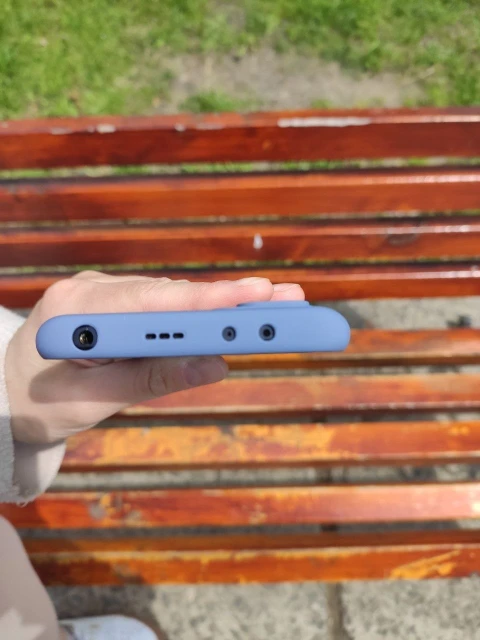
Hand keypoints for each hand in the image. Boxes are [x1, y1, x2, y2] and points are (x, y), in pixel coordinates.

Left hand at [6, 272, 303, 444]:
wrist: (5, 395)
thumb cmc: (40, 403)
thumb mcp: (94, 402)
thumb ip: (151, 379)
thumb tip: (215, 364)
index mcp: (77, 311)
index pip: (153, 302)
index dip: (207, 300)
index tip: (253, 295)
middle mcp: (93, 290)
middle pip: (172, 294)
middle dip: (229, 299)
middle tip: (287, 297)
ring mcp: (105, 293)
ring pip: (173, 298)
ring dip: (221, 305)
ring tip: (274, 304)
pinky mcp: (117, 304)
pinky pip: (163, 307)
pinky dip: (198, 314)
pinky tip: (235, 312)